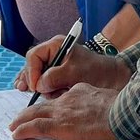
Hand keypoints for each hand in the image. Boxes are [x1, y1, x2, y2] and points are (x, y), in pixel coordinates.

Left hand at [9, 83, 120, 139]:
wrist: (119, 115)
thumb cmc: (119, 111)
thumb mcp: (106, 100)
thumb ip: (96, 104)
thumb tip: (99, 115)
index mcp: (79, 91)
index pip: (60, 99)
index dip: (51, 106)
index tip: (47, 111)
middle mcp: (67, 99)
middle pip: (43, 105)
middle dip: (30, 112)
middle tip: (20, 118)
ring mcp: (62, 112)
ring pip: (35, 114)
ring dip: (22, 120)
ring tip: (13, 126)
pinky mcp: (59, 125)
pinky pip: (36, 127)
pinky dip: (24, 130)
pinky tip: (17, 134)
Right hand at [15, 41, 131, 95]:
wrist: (112, 78)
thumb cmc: (96, 71)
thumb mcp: (74, 73)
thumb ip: (54, 77)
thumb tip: (39, 85)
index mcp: (56, 45)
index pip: (34, 56)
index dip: (31, 71)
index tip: (34, 86)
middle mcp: (52, 53)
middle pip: (32, 66)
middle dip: (31, 79)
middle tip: (27, 90)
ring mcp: (54, 65)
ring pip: (36, 76)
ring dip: (39, 86)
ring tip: (43, 93)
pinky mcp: (57, 76)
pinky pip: (43, 82)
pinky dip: (43, 89)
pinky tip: (40, 94)